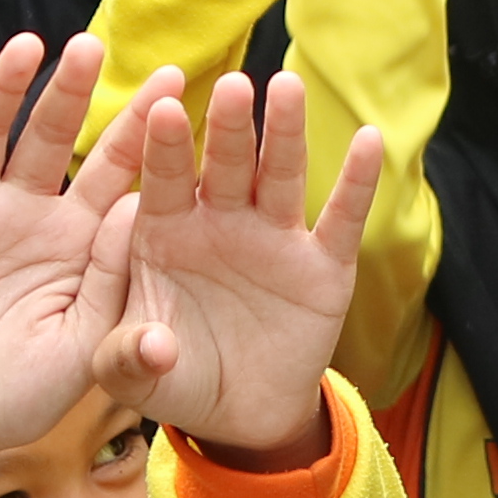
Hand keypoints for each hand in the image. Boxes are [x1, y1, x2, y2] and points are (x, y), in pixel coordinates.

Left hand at [86, 71, 376, 465]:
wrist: (237, 412)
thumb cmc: (171, 375)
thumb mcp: (132, 375)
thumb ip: (126, 358)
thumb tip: (155, 348)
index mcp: (165, 232)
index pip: (163, 180)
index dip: (166, 148)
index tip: (164, 110)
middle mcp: (220, 221)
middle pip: (225, 163)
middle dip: (229, 126)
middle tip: (231, 84)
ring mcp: (273, 237)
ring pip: (281, 175)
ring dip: (285, 133)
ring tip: (287, 87)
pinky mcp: (323, 265)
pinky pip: (341, 218)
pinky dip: (358, 182)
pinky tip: (371, 140)